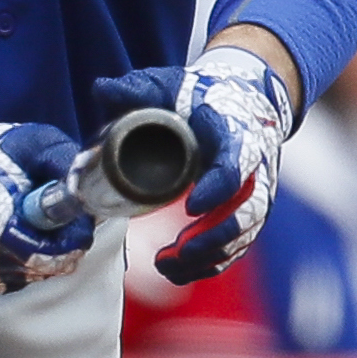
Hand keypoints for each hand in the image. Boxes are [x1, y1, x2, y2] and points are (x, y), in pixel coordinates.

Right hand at [0, 105, 90, 293]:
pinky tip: (26, 233)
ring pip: (40, 272)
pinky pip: (24, 276)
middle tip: (62, 214)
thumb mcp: (30, 143)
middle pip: (50, 265)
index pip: (53, 251)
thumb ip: (62, 163)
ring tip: (39, 220)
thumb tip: (88, 182)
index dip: (74, 232)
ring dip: (50, 250)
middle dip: (64, 240)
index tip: (77, 214)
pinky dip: (33, 259)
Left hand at [99, 46, 294, 284]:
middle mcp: (255, 168)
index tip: (189, 208)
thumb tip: (102, 90)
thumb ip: (138, 89)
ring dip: (208, 257)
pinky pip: (237, 245)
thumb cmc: (199, 95)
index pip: (237, 167)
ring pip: (243, 235)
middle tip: (176, 252)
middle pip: (248, 212)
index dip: (217, 190)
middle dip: (213, 238)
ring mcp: (254, 193)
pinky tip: (178, 272)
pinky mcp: (247, 211)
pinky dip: (210, 263)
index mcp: (236, 135)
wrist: (238, 99)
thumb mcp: (170, 85)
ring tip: (166, 267)